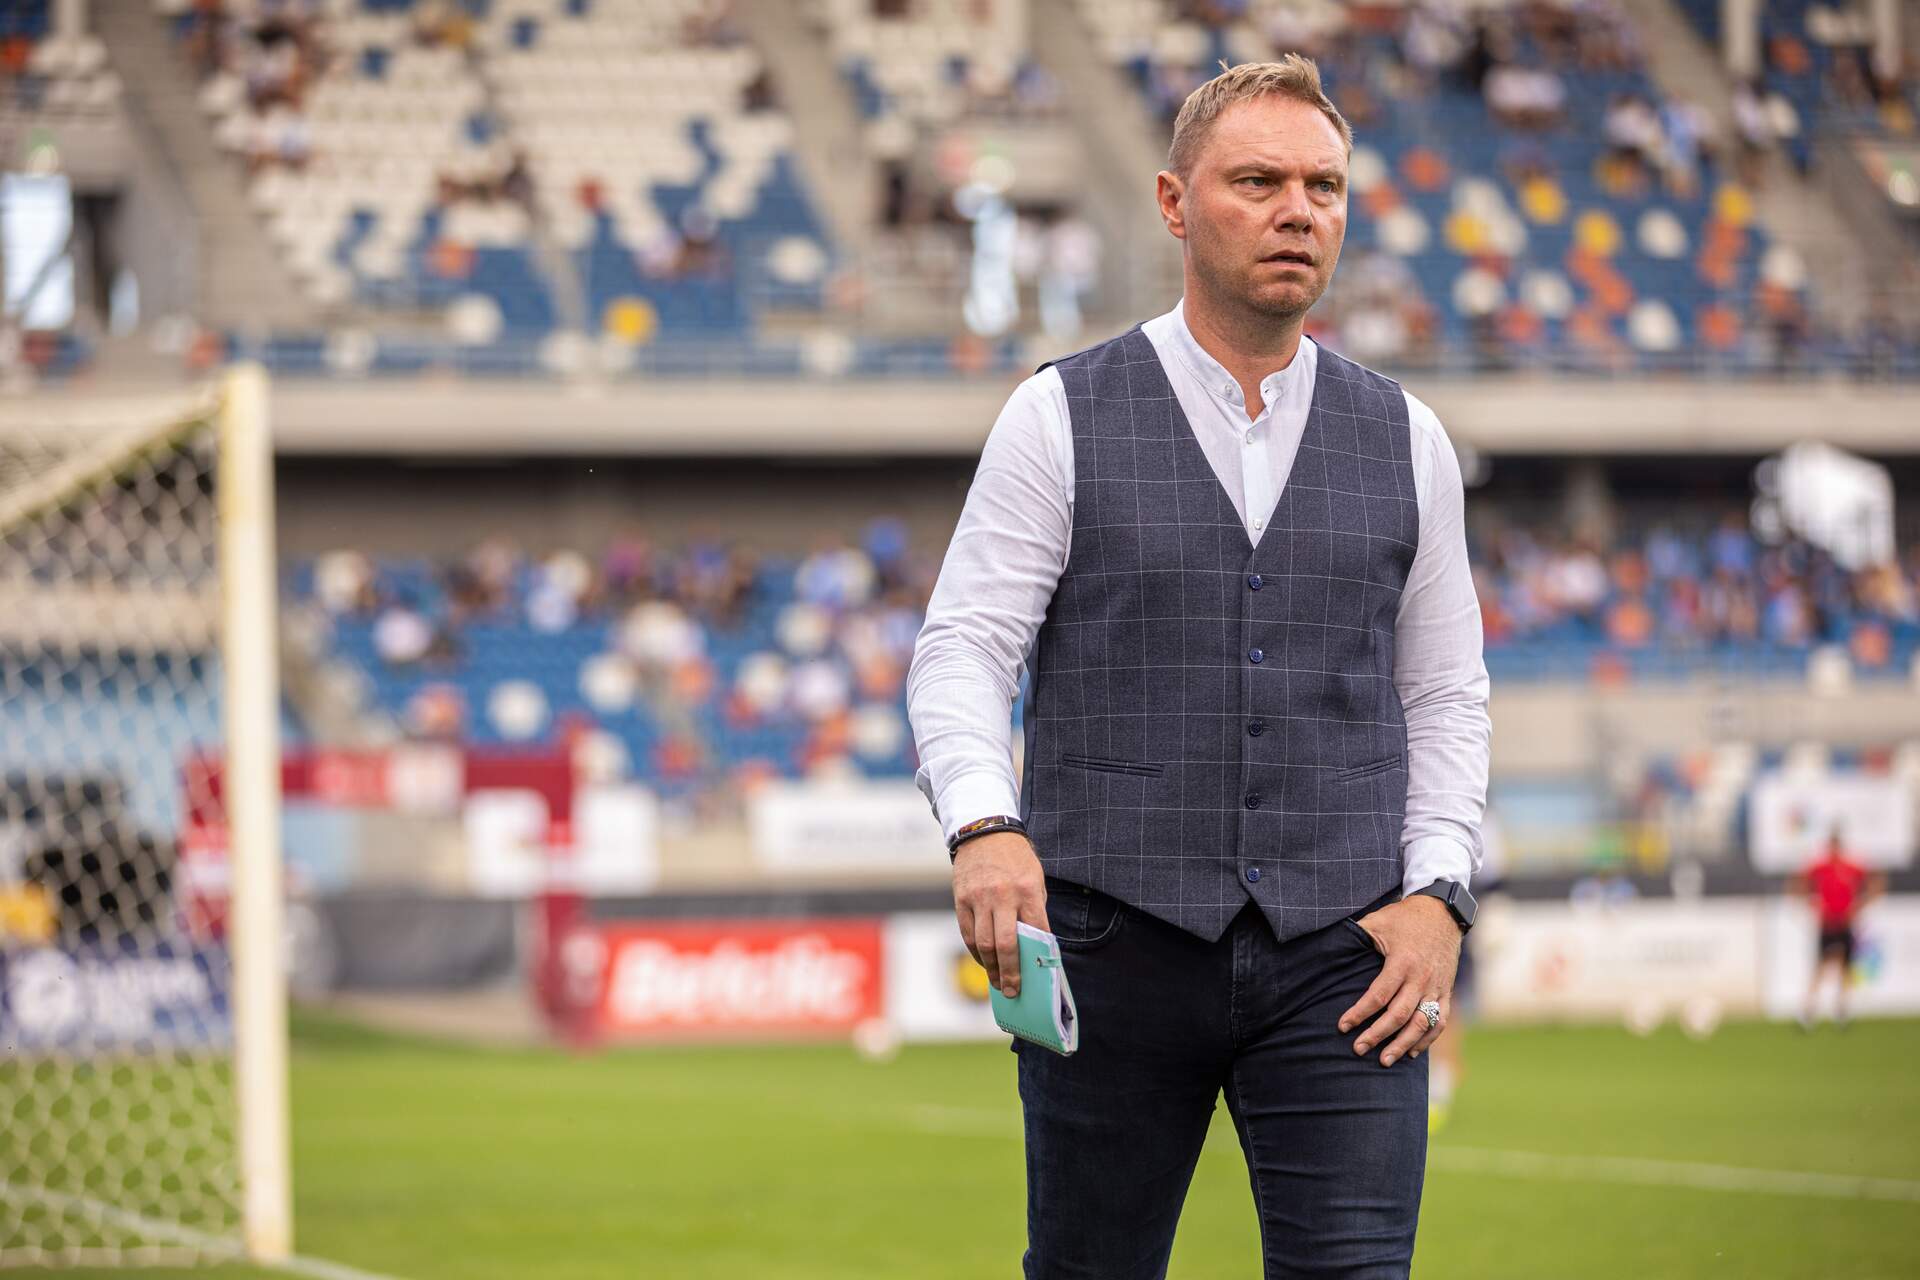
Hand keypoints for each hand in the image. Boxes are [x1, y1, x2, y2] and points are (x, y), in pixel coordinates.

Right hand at [951, 831, 1049, 998]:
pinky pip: (967, 933)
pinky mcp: (961, 900)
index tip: (1038, 976)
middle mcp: (1002, 895)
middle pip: (1005, 944)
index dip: (1037, 957)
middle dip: (1010, 973)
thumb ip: (1034, 909)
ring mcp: (979, 898)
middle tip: (1012, 991)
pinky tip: (984, 961)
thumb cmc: (1015, 859)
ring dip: (991, 967)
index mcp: (1027, 890)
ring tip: (997, 982)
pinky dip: (975, 952)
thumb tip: (1035, 946)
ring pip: (983, 943)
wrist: (984, 832)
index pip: (1035, 931)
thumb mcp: (1035, 879)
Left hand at [1336, 896, 1461, 1066]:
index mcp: (1402, 962)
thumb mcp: (1377, 921)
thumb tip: (1326, 946)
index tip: (1342, 1026)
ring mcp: (1436, 987)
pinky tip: (1412, 1053)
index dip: (1360, 1013)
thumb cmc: (1404, 918)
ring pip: (1421, 1023)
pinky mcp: (1446, 992)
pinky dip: (1427, 1039)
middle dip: (1377, 1035)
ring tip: (1384, 1061)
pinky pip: (1439, 1021)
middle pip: (1399, 1015)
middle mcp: (1421, 978)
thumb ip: (1356, 936)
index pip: (1379, 995)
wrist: (1442, 914)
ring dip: (1403, 1045)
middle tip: (1358, 1049)